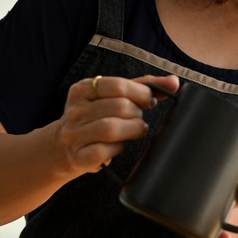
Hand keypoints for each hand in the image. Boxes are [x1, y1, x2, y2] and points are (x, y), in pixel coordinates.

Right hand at [52, 74, 178, 176]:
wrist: (63, 147)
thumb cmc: (96, 118)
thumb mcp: (113, 97)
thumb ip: (143, 87)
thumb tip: (174, 82)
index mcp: (83, 89)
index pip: (118, 85)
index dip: (141, 93)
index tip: (149, 100)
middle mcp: (75, 109)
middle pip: (119, 107)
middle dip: (137, 113)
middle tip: (139, 119)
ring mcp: (74, 133)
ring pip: (111, 128)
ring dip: (132, 130)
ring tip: (136, 130)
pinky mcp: (78, 156)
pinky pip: (103, 151)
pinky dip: (117, 150)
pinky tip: (118, 147)